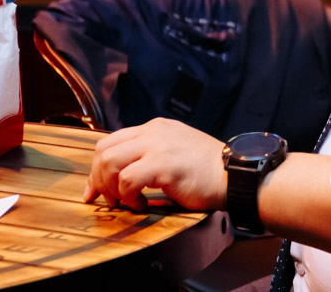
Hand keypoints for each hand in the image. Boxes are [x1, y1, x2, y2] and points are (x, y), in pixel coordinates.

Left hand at [83, 117, 226, 212]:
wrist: (235, 175)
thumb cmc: (208, 171)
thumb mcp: (176, 150)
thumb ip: (152, 153)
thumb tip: (123, 174)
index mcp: (156, 127)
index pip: (111, 141)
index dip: (97, 168)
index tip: (95, 190)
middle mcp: (154, 131)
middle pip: (104, 150)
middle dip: (97, 179)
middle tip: (106, 200)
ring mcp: (158, 146)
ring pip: (110, 163)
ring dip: (111, 188)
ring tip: (125, 202)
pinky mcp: (164, 164)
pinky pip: (128, 180)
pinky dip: (128, 197)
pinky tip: (142, 204)